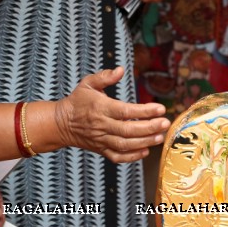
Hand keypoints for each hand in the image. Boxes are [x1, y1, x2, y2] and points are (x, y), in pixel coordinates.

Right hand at [53, 67, 170, 163]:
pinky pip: (118, 157)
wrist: (61, 123)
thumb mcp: (88, 83)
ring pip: (125, 144)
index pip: (125, 111)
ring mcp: (101, 140)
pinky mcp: (101, 150)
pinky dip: (132, 156)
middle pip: (128, 130)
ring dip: (145, 142)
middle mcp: (101, 125)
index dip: (144, 111)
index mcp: (100, 107)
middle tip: (165, 123)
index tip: (160, 109)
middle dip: (149, 127)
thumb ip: (104, 76)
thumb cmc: (77, 101)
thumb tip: (120, 70)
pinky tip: (145, 151)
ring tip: (160, 137)